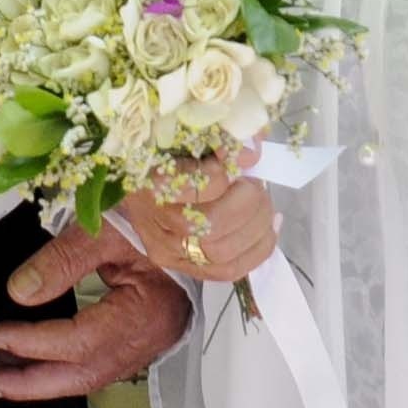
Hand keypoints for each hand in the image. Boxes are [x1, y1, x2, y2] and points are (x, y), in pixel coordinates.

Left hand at [0, 221, 198, 401]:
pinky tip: (36, 360)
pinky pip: (97, 363)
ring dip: (42, 378)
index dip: (33, 343)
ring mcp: (148, 342)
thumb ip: (62, 260)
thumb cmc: (162, 218)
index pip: (79, 342)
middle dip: (30, 384)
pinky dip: (63, 367)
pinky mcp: (141, 336)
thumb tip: (19, 292)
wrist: (202, 219)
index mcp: (146, 313)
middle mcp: (150, 338)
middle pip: (84, 375)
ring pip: (89, 374)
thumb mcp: (108, 230)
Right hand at [120, 150, 279, 284]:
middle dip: (248, 203)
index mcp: (149, 181)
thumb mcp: (185, 136)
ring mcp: (167, 249)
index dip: (228, 173)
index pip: (195, 185)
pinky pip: (227, 271)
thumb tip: (254, 151)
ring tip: (264, 204)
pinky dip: (258, 250)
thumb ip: (220, 136)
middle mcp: (154, 222)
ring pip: (221, 251)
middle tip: (257, 185)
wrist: (137, 185)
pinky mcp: (182, 266)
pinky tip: (270, 228)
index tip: (245, 157)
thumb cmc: (164, 153)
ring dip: (257, 226)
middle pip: (210, 224)